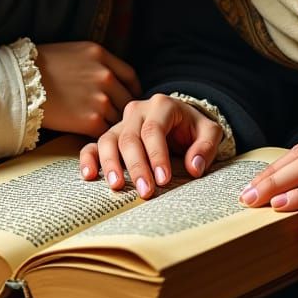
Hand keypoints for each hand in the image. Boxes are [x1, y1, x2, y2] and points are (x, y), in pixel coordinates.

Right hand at [35, 42, 140, 137]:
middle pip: (127, 98)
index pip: (130, 76)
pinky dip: (102, 135)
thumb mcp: (74, 53)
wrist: (19, 84)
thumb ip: (96, 64)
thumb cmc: (39, 67)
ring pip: (118, 116)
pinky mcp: (91, 120)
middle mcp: (105, 76)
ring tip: (105, 130)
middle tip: (120, 119)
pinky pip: (106, 131)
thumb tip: (109, 79)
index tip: (129, 97)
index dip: (132, 89)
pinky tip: (93, 136)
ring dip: (113, 124)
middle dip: (124, 109)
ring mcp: (100, 99)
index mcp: (101, 56)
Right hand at [78, 93, 223, 198]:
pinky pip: (93, 144)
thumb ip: (206, 146)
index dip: (157, 155)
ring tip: (117, 186)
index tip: (164, 180)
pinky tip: (89, 176)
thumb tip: (194, 167)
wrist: (179, 119)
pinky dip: (89, 159)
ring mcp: (122, 123)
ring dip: (111, 164)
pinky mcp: (111, 136)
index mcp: (162, 105)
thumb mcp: (209, 131)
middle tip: (145, 192)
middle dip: (137, 166)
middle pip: (131, 137)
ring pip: (109, 140)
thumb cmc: (193, 127)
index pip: (155, 130)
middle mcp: (138, 111)